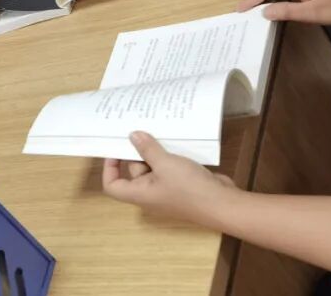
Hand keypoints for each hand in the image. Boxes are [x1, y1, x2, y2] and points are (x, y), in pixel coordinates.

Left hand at [103, 132, 236, 223]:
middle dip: (136, 151)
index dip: (109, 169)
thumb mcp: (165, 164)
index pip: (113, 186)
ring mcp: (166, 188)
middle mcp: (150, 192)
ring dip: (155, 150)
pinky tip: (174, 137)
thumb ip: (148, 149)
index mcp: (140, 193)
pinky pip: (169, 167)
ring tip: (156, 127)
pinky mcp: (181, 183)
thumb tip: (132, 135)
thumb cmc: (188, 187)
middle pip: (134, 171)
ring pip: (154, 166)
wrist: (221, 204)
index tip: (115, 148)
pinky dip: (169, 154)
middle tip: (139, 127)